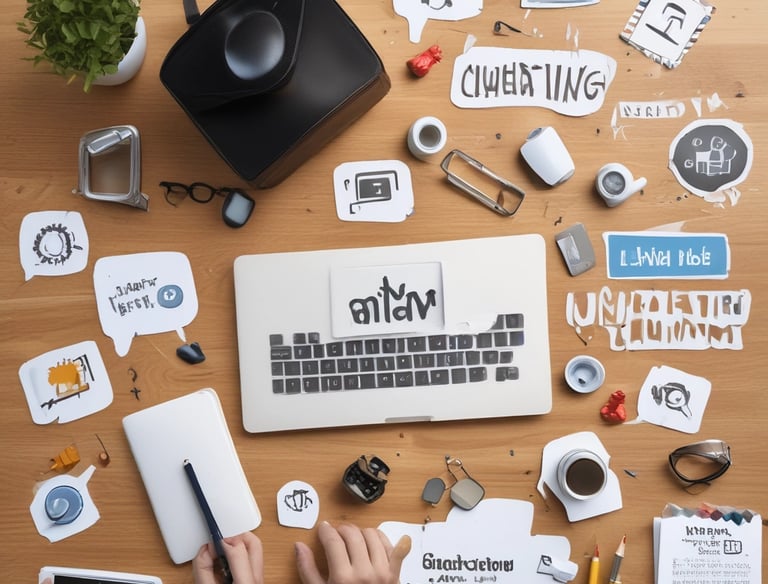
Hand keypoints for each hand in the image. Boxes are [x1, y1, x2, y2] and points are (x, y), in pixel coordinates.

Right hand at [193, 531, 263, 583]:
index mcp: (246, 581)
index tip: (211, 539)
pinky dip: (238, 554)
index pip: (238, 548)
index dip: (222, 540)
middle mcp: (257, 578)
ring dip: (237, 544)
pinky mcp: (256, 579)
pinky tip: (225, 562)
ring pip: (253, 549)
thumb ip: (203, 569)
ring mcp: (259, 578)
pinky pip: (250, 559)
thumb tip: (205, 549)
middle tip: (219, 540)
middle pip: (253, 542)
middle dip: (235, 535)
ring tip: (220, 552)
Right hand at [295, 521, 411, 583]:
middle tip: (336, 533)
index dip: (326, 530)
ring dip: (361, 532)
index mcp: (343, 579)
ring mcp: (382, 573)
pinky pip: (394, 547)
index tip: (323, 528)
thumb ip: (308, 569)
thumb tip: (299, 546)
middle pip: (352, 535)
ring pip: (372, 535)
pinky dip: (385, 539)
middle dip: (342, 529)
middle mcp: (364, 573)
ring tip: (353, 538)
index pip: (333, 541)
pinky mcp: (395, 575)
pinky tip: (375, 538)